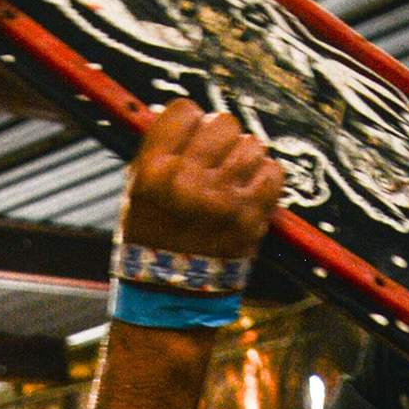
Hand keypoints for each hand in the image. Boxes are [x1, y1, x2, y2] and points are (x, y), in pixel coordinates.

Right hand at [118, 101, 283, 268]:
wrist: (170, 298)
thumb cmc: (151, 243)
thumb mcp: (136, 193)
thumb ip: (159, 151)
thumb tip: (189, 117)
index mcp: (154, 172)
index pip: (184, 110)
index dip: (191, 122)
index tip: (192, 138)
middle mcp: (187, 181)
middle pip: (222, 123)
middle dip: (221, 139)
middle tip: (215, 161)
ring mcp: (222, 200)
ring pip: (251, 145)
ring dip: (245, 158)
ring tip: (232, 179)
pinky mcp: (250, 217)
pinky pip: (272, 172)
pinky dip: (264, 178)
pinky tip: (248, 192)